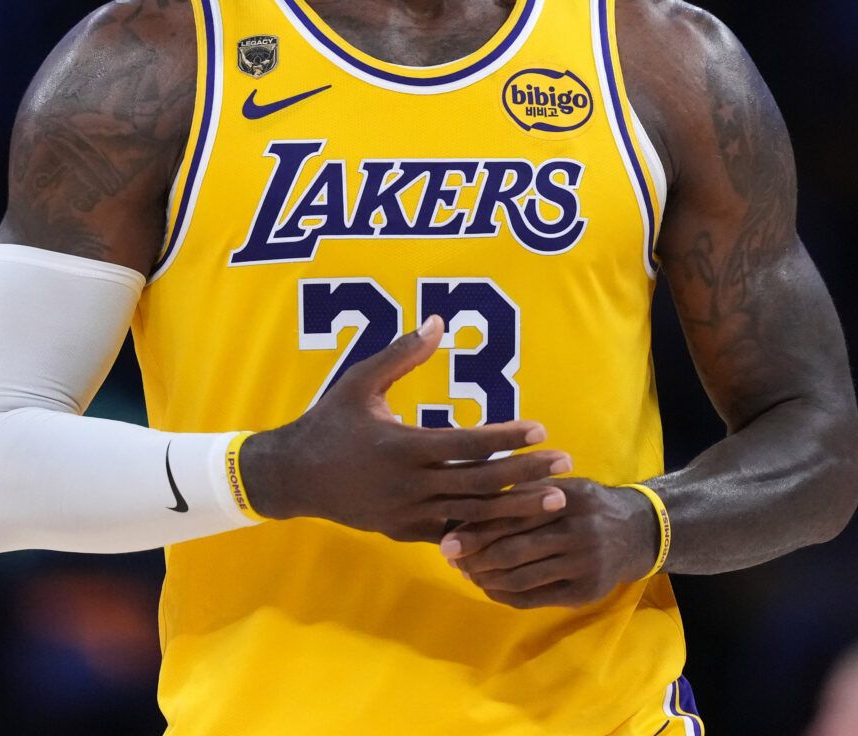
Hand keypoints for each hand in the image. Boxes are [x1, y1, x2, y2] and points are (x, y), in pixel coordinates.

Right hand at [240, 314, 572, 541]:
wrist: (292, 478)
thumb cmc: (328, 422)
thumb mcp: (359, 382)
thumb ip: (401, 355)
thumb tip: (438, 322)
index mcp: (401, 447)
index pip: (466, 445)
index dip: (505, 438)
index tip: (541, 429)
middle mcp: (408, 486)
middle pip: (480, 484)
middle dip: (526, 474)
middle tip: (565, 464)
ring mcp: (408, 514)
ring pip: (473, 515)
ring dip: (517, 507)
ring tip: (555, 500)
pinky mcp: (405, 532)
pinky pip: (454, 534)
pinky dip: (487, 531)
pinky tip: (517, 527)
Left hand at [438, 477, 660, 608]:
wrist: (638, 533)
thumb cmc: (588, 505)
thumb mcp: (563, 485)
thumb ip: (524, 490)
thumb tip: (471, 503)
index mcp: (567, 498)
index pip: (511, 516)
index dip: (476, 530)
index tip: (447, 539)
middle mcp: (578, 531)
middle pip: (513, 550)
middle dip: (475, 558)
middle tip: (451, 560)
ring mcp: (583, 565)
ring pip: (521, 578)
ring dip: (487, 579)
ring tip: (468, 573)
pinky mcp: (585, 592)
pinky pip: (535, 599)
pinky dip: (506, 595)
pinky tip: (490, 588)